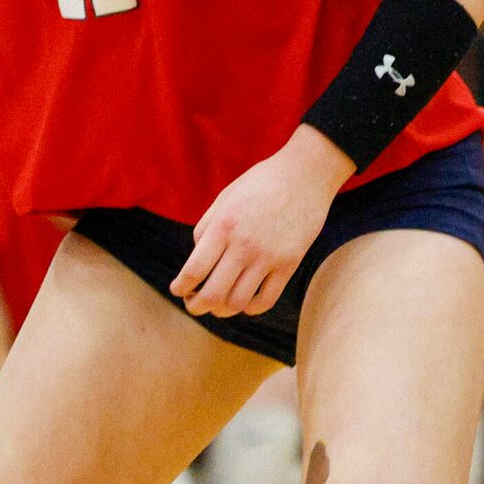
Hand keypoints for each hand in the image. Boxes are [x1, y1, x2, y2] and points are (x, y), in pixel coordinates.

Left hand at [171, 127, 351, 318]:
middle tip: (193, 305)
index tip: (177, 291)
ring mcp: (269, 257)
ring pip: (237, 303)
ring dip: (222, 310)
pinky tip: (245, 301)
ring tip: (218, 305)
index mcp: (224, 224)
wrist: (307, 173)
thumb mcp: (226, 196)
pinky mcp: (290, 264)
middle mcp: (244, 244)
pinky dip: (250, 309)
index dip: (181, 287)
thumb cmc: (262, 182)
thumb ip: (207, 227)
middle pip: (212, 294)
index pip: (194, 270)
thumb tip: (196, 261)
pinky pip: (266, 300)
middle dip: (197, 306)